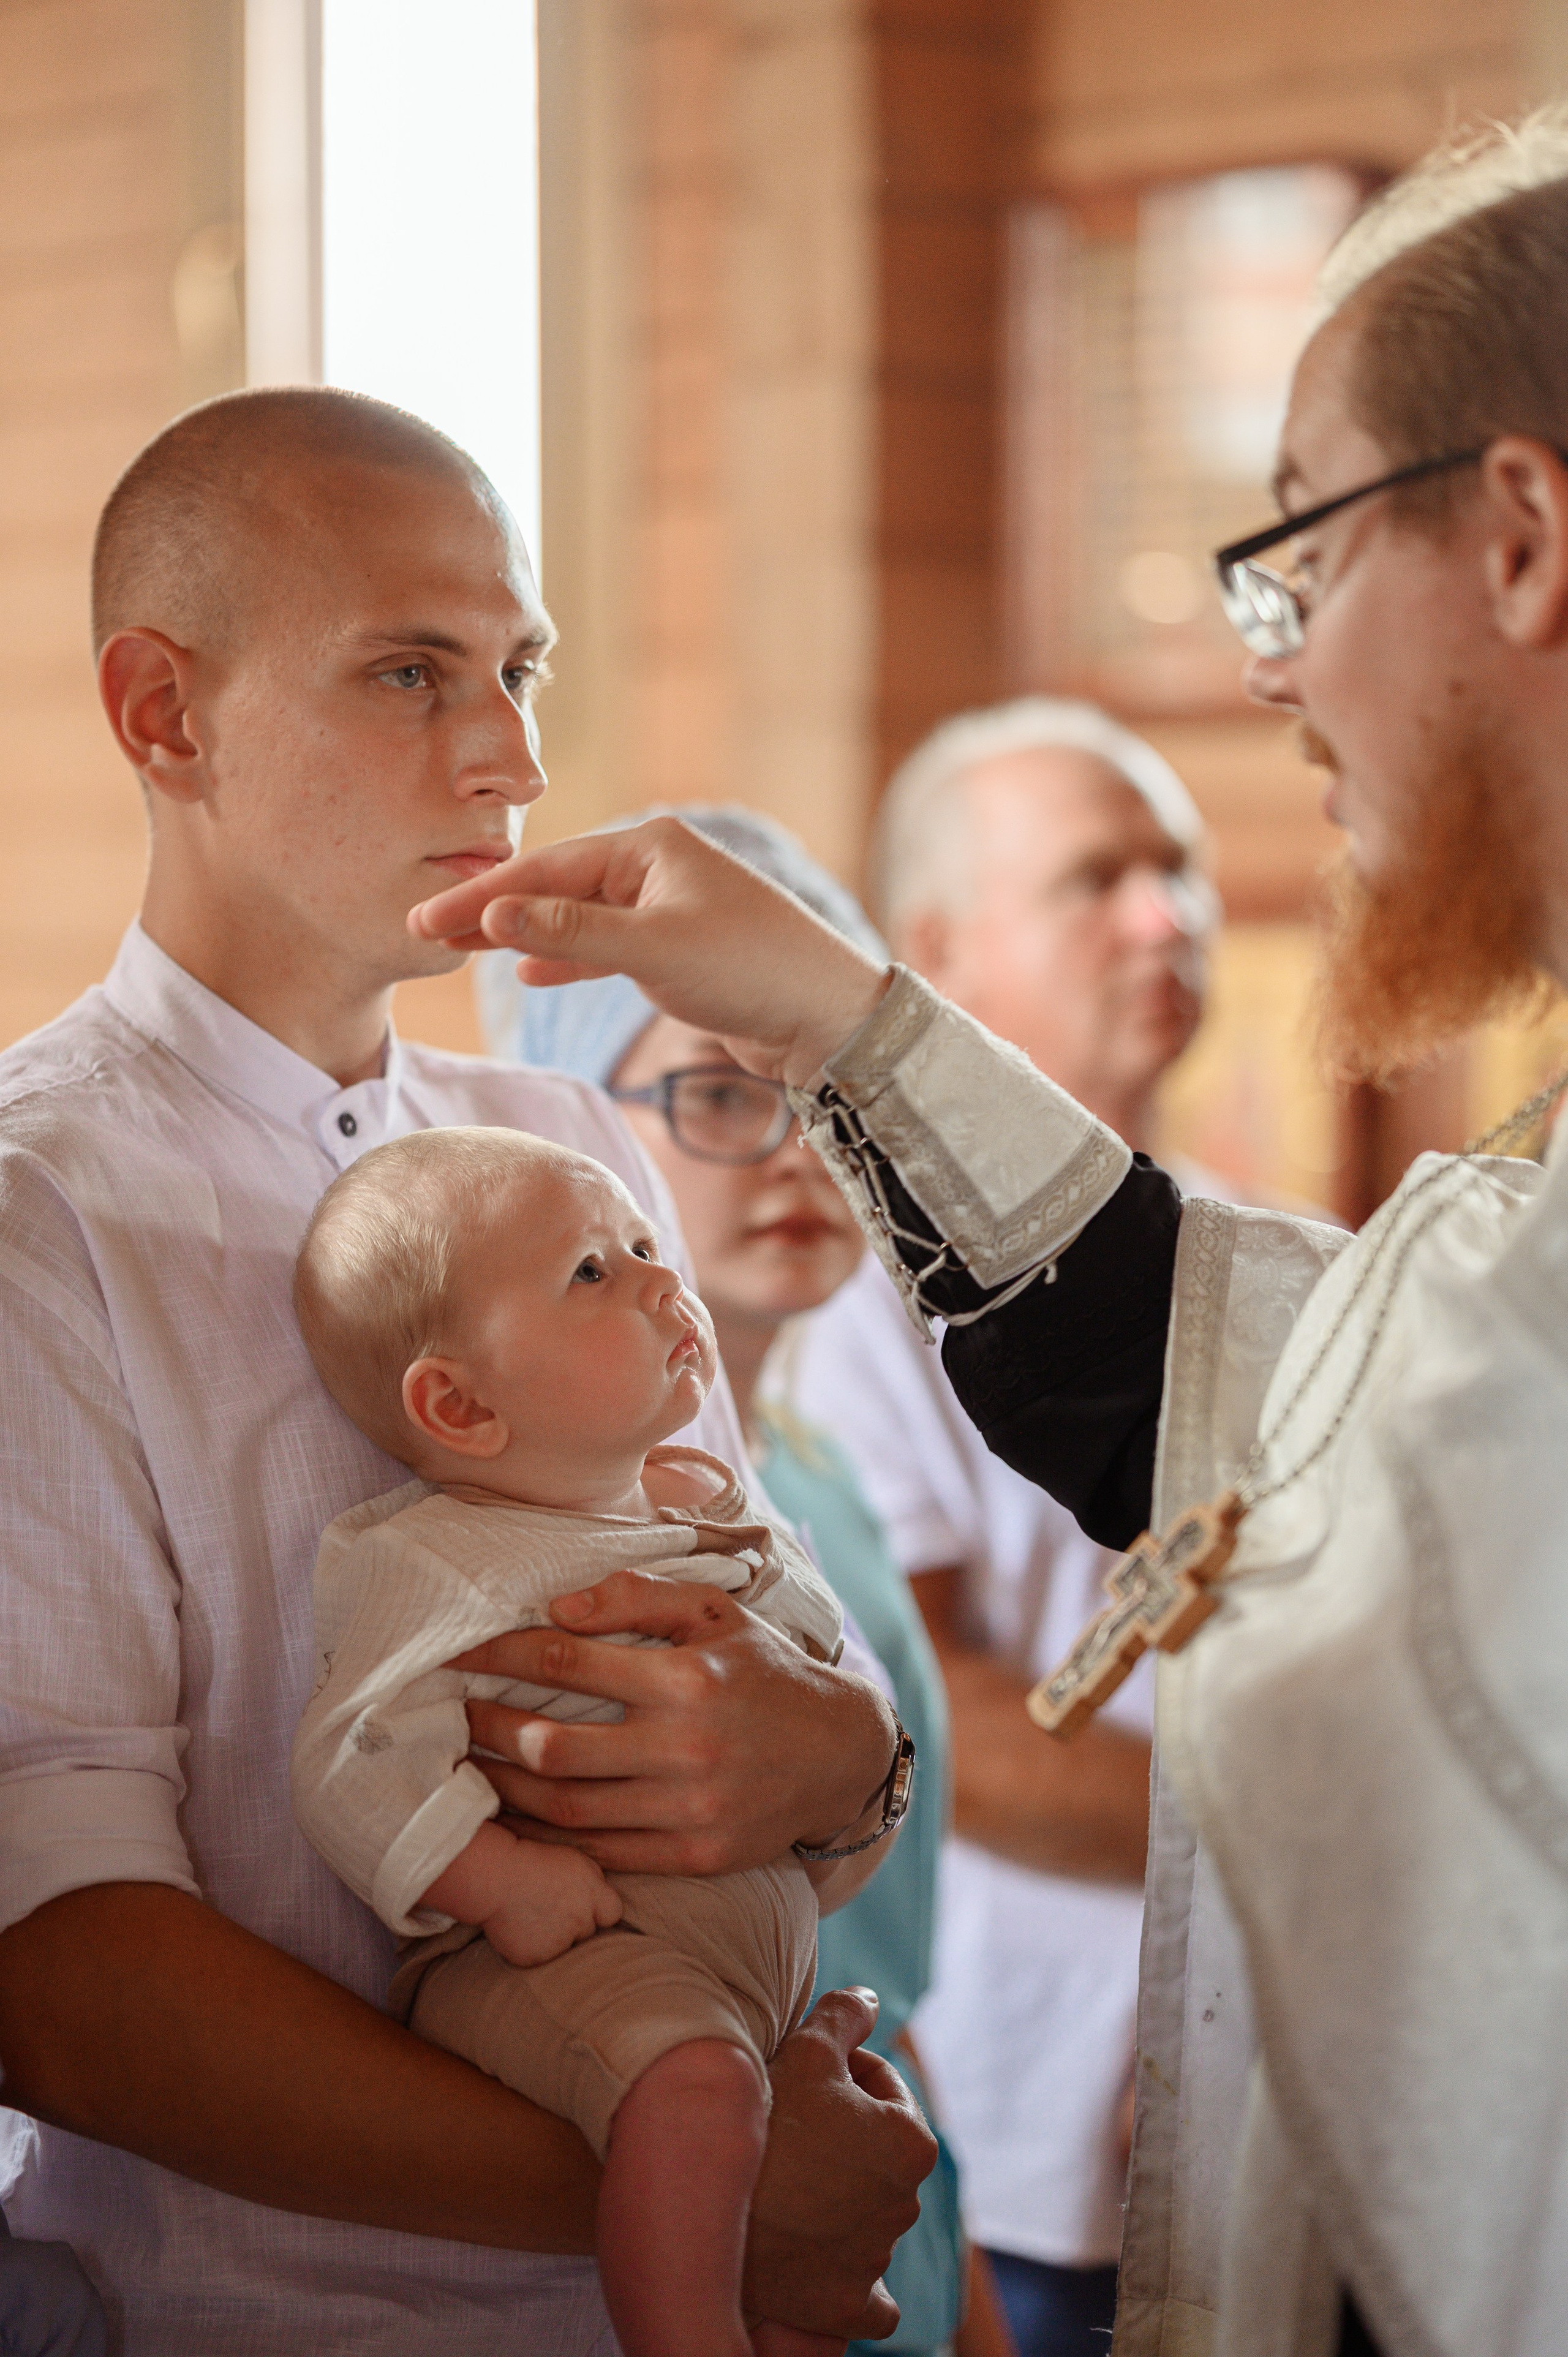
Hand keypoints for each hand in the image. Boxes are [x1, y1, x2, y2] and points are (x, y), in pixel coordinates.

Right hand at [408, 816, 890, 1088]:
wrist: (829, 1018)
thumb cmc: (752, 970)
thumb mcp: (653, 949)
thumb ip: (571, 931)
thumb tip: (495, 910)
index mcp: (652, 847)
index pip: (547, 869)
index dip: (483, 896)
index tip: (426, 917)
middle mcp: (658, 868)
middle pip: (556, 887)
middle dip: (491, 911)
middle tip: (424, 931)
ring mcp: (669, 908)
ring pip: (577, 918)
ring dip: (522, 936)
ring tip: (462, 952)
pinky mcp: (680, 951)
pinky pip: (605, 947)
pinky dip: (567, 958)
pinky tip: (530, 972)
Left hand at [450, 1572, 897, 1874]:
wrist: (840, 1753)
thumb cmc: (765, 1670)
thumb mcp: (716, 1612)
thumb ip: (639, 1595)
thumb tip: (561, 1606)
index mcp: (685, 1677)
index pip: (568, 1662)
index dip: (502, 1656)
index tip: (459, 1654)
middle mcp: (684, 1746)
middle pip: (554, 1747)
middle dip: (489, 1730)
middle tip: (451, 1715)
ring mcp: (688, 1810)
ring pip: (568, 1809)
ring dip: (505, 1791)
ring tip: (469, 1769)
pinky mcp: (695, 1857)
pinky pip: (602, 1853)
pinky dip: (550, 1839)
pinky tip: (518, 1819)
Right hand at [480, 1841, 623, 1968]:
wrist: (494, 1877)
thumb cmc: (534, 1861)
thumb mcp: (574, 1859)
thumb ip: (595, 1882)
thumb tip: (605, 1902)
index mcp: (593, 1895)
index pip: (613, 1914)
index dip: (599, 1909)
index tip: (585, 1904)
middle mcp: (580, 1923)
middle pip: (588, 1933)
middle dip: (575, 1923)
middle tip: (551, 1906)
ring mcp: (557, 1945)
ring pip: (564, 1948)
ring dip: (554, 1937)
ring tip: (533, 1914)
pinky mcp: (535, 1959)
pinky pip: (540, 1958)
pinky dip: (533, 1947)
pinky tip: (521, 1928)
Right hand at [744, 1988, 936, 2339]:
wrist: (711, 2210)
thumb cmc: (766, 2122)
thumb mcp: (807, 2048)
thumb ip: (846, 2015)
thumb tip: (871, 2001)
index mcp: (912, 2143)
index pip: (880, 2084)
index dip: (838, 2071)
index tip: (800, 2078)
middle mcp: (906, 2205)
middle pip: (871, 2148)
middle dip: (839, 2133)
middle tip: (786, 2126)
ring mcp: (875, 2261)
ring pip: (865, 2214)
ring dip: (835, 2195)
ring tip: (782, 2180)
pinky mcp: (846, 2306)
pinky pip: (865, 2296)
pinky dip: (848, 2278)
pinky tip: (819, 2260)